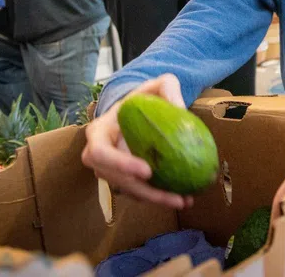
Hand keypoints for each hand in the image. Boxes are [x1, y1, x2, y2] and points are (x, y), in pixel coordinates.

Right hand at [81, 74, 194, 208]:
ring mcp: (111, 170)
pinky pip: (139, 193)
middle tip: (172, 196)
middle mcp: (100, 155)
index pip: (100, 152)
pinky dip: (160, 198)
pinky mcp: (125, 180)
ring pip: (129, 191)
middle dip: (143, 192)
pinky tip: (184, 198)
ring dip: (155, 199)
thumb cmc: (146, 98)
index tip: (147, 171)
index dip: (119, 165)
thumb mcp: (158, 84)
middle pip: (114, 180)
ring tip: (183, 200)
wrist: (141, 111)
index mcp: (99, 132)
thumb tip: (180, 109)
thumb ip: (169, 87)